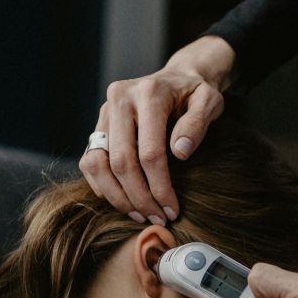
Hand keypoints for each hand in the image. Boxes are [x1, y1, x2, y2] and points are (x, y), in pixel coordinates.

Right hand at [81, 36, 234, 223]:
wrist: (177, 78)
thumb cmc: (195, 94)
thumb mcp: (209, 101)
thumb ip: (198, 123)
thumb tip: (179, 153)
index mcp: (148, 94)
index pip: (149, 152)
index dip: (160, 187)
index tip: (172, 209)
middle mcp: (119, 99)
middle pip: (120, 162)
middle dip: (138, 198)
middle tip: (157, 219)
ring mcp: (104, 112)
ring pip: (97, 164)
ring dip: (117, 197)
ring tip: (140, 215)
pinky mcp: (97, 125)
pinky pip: (89, 162)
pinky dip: (103, 187)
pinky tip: (125, 202)